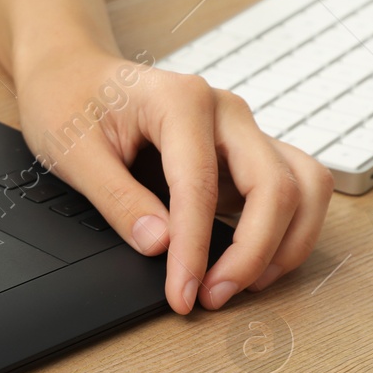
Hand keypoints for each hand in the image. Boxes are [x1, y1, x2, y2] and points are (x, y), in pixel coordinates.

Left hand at [15, 46, 333, 313]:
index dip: (195, 249)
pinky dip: (286, 230)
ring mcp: (241, 129)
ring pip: (303, 186)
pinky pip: (293, 188)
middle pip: (275, 186)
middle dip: (252, 253)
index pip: (202, 186)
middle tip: (211, 298)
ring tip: (241, 285)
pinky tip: (251, 262)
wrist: (73, 74)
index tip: (182, 293)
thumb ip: (117, 199)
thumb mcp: (73, 152)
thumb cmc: (69, 102)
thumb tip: (160, 245)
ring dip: (285, 243)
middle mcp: (225, 111)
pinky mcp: (245, 151)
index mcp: (181, 100)